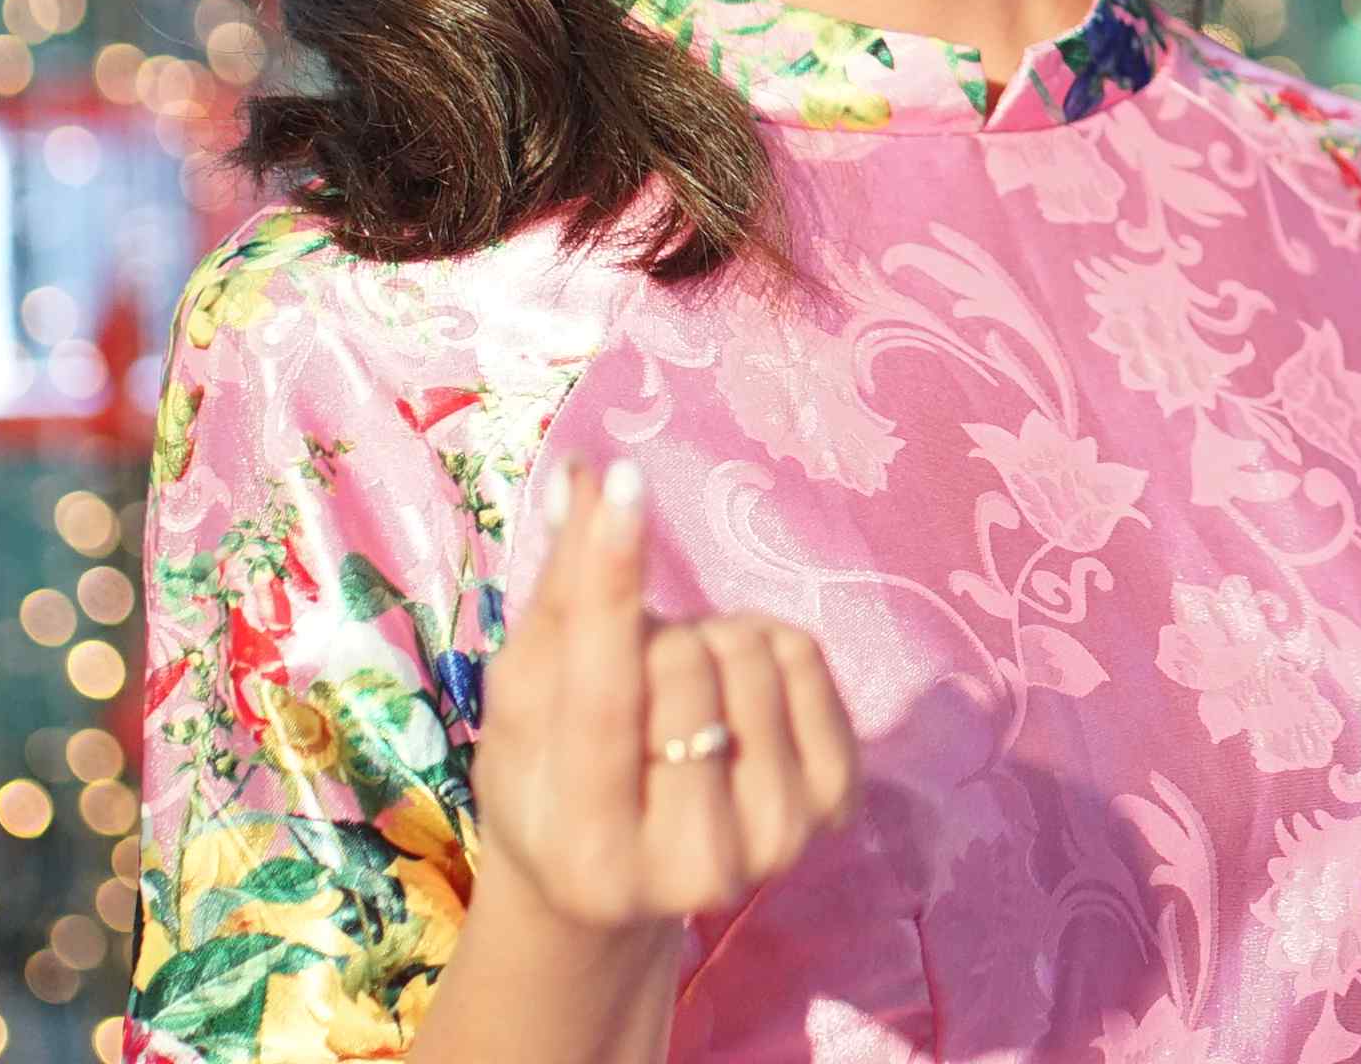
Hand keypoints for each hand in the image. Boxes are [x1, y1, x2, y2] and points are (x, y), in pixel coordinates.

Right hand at [470, 452, 863, 932]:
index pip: (605, 697)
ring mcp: (775, 843)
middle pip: (686, 661)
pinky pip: (807, 658)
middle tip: (632, 668)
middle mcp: (693, 867)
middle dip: (653, 632)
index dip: (611, 581)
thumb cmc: (546, 780)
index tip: (622, 486)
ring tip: (678, 684)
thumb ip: (558, 594)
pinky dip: (767, 645)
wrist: (617, 881)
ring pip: (754, 653)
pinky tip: (734, 688)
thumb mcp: (527, 699)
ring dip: (709, 636)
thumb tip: (584, 479)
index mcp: (588, 851)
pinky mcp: (833, 806)